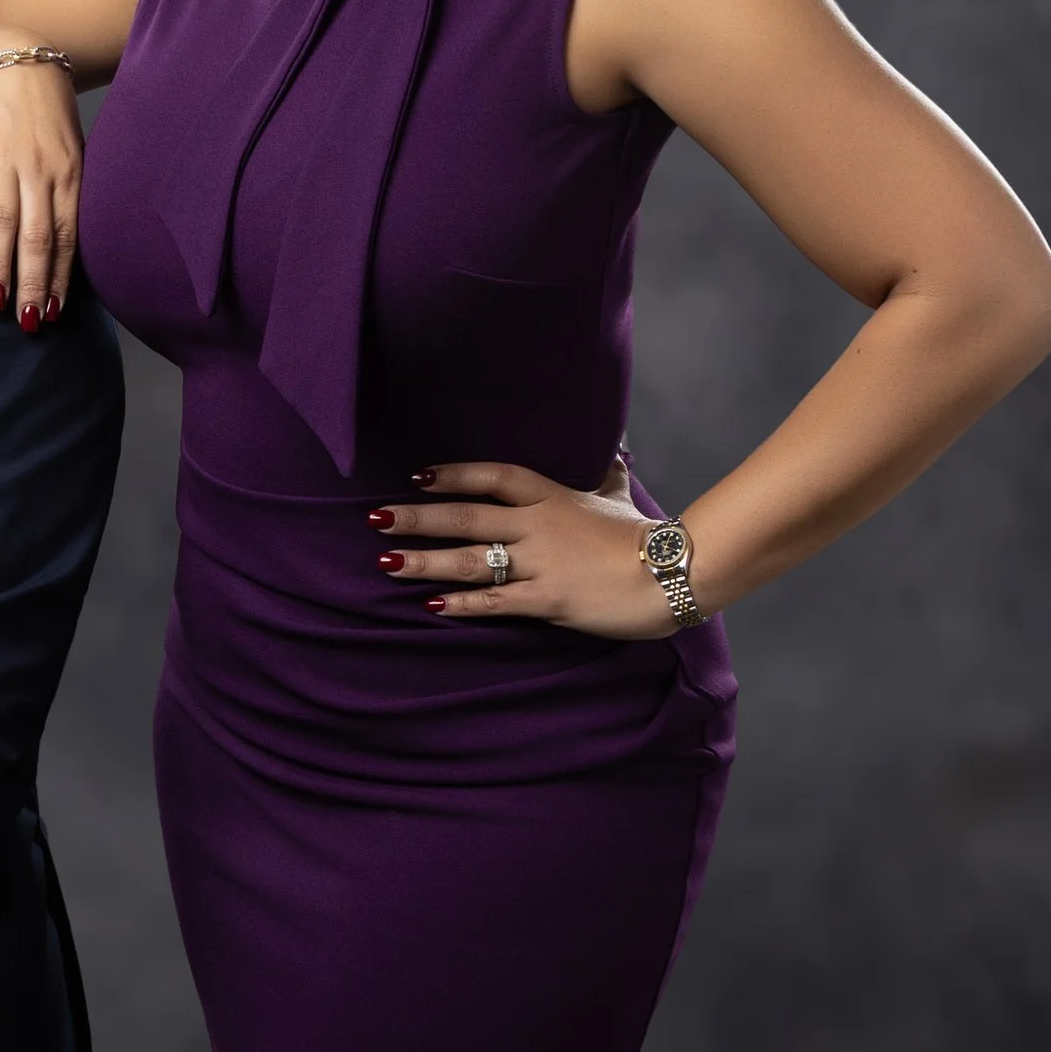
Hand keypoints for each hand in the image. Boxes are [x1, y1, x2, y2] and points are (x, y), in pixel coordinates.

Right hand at [0, 58, 82, 331]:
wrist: (8, 55)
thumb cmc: (44, 108)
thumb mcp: (72, 146)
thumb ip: (70, 191)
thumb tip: (72, 246)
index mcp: (67, 172)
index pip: (66, 234)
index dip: (59, 276)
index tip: (52, 312)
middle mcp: (37, 169)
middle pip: (36, 235)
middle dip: (32, 282)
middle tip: (26, 321)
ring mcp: (0, 158)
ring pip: (1, 219)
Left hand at [368, 457, 686, 640]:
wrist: (675, 574)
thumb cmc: (647, 537)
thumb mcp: (621, 497)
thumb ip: (608, 474)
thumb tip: (616, 447)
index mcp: (553, 496)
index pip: (494, 476)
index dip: (455, 474)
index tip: (419, 475)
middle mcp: (538, 525)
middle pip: (467, 515)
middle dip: (418, 517)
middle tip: (375, 517)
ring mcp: (541, 562)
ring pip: (470, 558)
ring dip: (425, 560)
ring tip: (386, 562)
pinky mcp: (549, 599)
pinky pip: (496, 601)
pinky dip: (463, 603)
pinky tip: (431, 605)